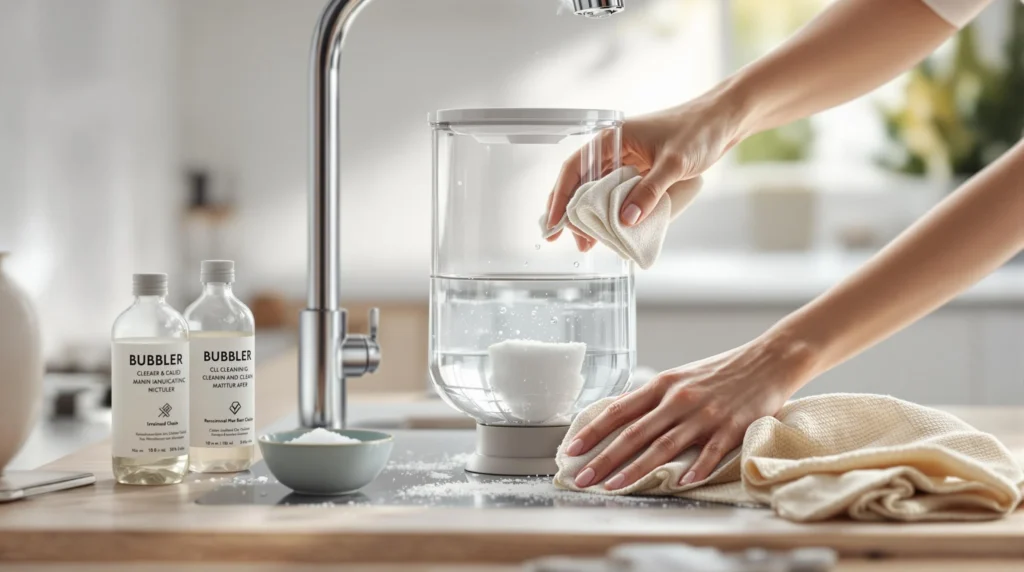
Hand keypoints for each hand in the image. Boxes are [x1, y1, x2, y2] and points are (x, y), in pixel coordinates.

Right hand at [544, 89, 744, 250]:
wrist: (726, 119)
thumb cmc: (699, 131)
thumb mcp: (673, 163)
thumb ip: (650, 192)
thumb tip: (625, 221)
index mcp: (614, 137)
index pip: (575, 168)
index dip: (560, 196)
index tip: (554, 223)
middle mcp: (616, 148)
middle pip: (584, 182)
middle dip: (574, 213)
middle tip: (571, 241)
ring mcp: (629, 160)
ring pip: (601, 191)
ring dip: (594, 216)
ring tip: (589, 243)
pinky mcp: (643, 170)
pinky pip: (620, 193)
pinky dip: (613, 212)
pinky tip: (612, 230)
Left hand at [565, 331, 816, 489]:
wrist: (768, 360)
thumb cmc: (720, 372)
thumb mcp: (679, 377)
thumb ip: (650, 397)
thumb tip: (616, 412)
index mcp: (663, 385)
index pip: (619, 411)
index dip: (593, 431)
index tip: (571, 450)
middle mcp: (679, 399)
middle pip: (634, 433)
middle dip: (604, 458)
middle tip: (581, 478)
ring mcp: (705, 415)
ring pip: (664, 446)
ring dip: (635, 470)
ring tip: (613, 487)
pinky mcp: (732, 428)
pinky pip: (710, 453)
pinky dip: (695, 468)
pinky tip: (679, 483)